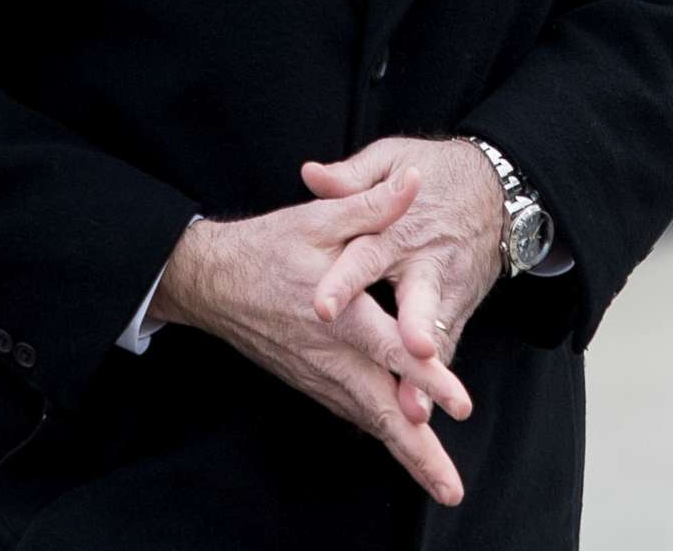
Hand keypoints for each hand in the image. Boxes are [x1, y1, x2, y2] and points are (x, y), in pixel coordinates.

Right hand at [151, 169, 476, 506]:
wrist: (212, 281)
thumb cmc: (266, 246)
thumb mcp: (317, 217)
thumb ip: (370, 206)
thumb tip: (413, 183)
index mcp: (337, 314)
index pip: (388, 350)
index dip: (426, 377)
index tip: (461, 404)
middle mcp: (331, 354)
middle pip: (383, 410)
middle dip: (420, 451)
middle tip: (452, 488)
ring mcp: (320, 375)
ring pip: (370, 420)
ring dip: (407, 455)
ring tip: (442, 485)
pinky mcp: (313, 382)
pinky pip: (354, 413)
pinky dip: (383, 436)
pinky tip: (409, 453)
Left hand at [301, 137, 506, 412]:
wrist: (496, 190)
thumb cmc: (433, 174)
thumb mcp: (391, 158)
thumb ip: (352, 177)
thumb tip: (310, 175)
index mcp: (399, 225)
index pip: (366, 254)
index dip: (345, 281)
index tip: (322, 307)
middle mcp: (425, 262)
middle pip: (415, 300)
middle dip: (411, 329)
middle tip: (404, 352)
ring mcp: (447, 289)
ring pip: (437, 333)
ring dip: (427, 373)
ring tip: (415, 408)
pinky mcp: (459, 308)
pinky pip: (448, 345)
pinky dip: (437, 379)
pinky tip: (422, 410)